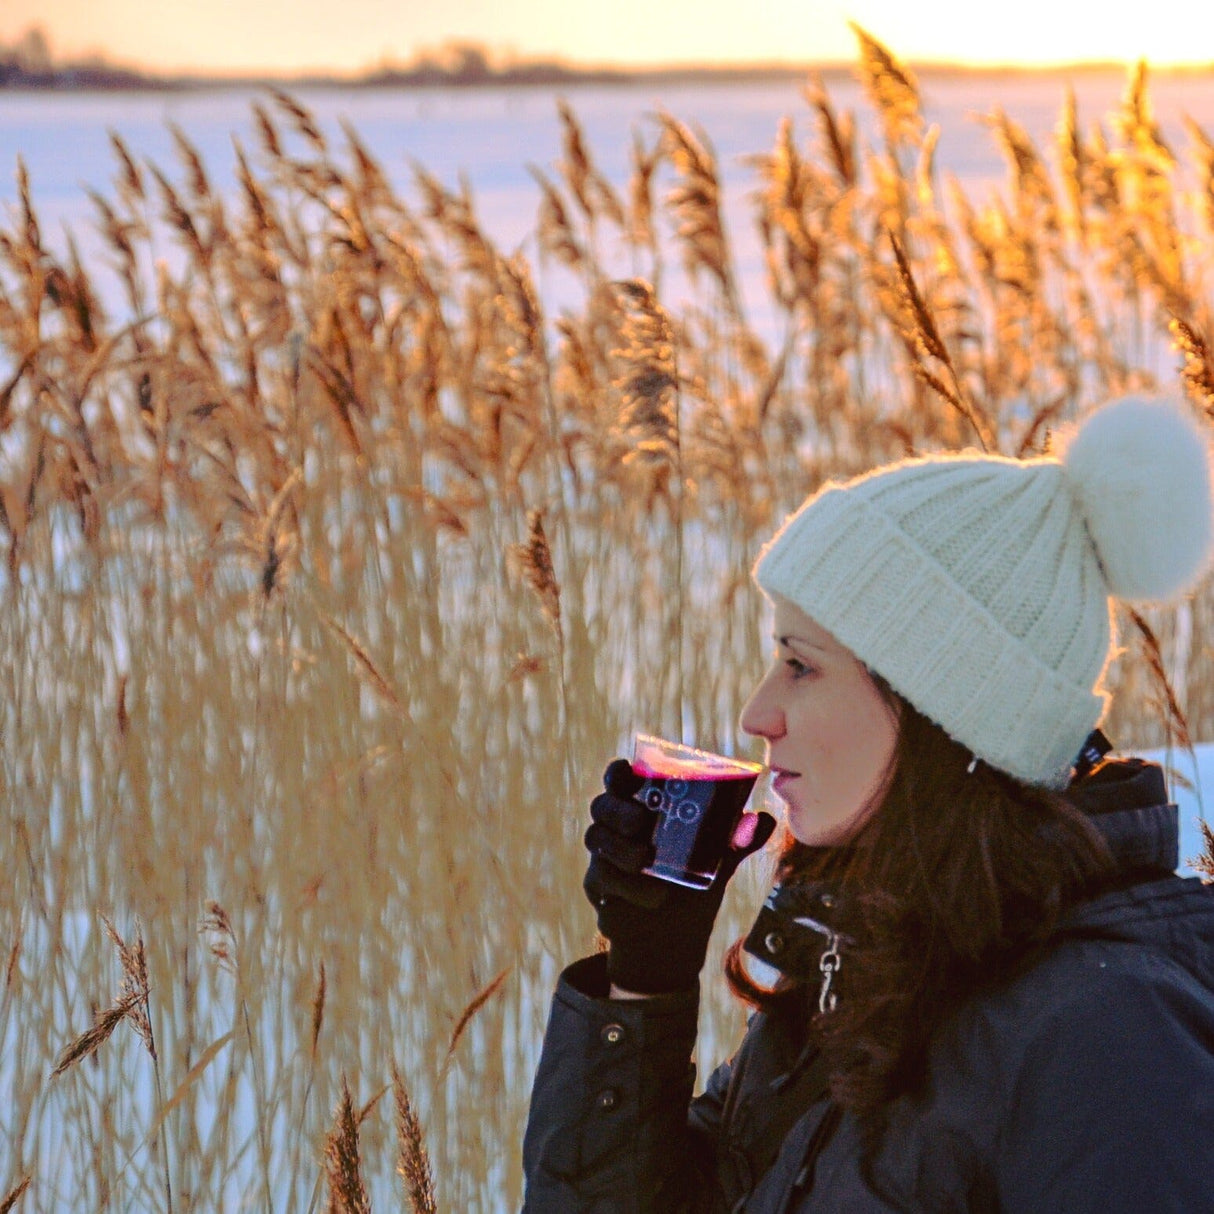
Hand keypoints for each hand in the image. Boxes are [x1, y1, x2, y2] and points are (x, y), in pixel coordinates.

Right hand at [583, 758, 775, 994]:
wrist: (673, 937)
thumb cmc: (692, 884)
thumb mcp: (719, 861)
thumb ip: (738, 840)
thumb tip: (761, 820)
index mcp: (643, 807)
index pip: (620, 779)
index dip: (618, 772)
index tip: (626, 771)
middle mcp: (618, 827)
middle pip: (602, 805)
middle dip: (617, 810)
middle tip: (640, 822)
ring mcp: (604, 856)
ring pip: (597, 838)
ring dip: (620, 849)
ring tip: (644, 862)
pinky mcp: (598, 887)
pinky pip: (600, 878)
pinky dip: (627, 886)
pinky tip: (652, 895)